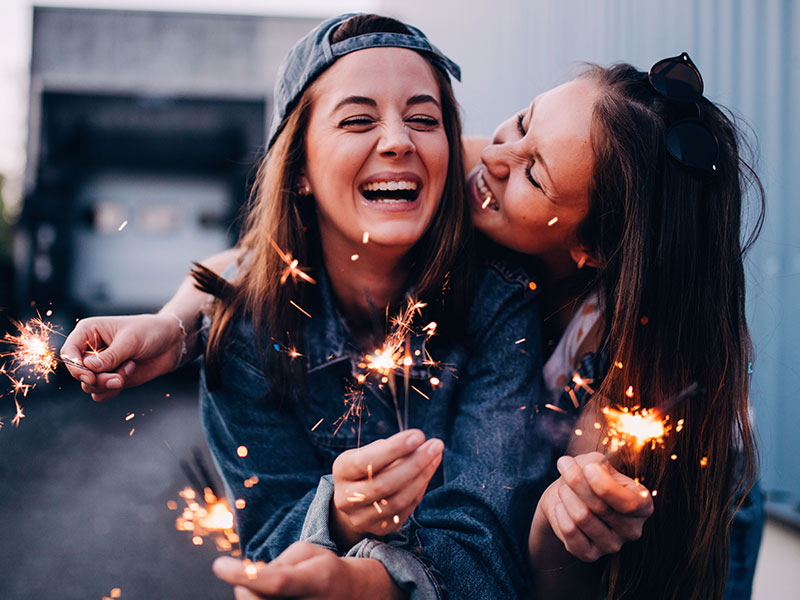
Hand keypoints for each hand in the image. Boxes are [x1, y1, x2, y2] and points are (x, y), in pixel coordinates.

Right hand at [60, 314, 186, 400]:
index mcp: (88, 331)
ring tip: (128, 370)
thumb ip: (110, 356)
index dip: (74, 366)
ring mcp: (99, 366)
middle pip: (78, 373)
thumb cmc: (150, 332)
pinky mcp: (109, 378)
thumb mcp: (130, 341)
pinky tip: (127, 375)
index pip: (69, 352)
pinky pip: (100, 393)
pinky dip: (112, 390)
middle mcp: (90, 349)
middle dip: (98, 379)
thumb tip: (90, 369)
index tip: (89, 376)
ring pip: (89, 385)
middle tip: (118, 378)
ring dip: (107, 383)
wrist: (171, 343)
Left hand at [212, 543, 401, 599]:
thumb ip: (279, 563)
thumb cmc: (324, 569)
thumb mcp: (307, 552)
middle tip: (254, 572)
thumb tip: (250, 577)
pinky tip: (269, 596)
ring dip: (250, 594)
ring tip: (267, 586)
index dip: (244, 575)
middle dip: (244, 584)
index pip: (275, 582)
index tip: (219, 565)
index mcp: (315, 580)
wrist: (350, 596)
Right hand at [331, 429, 442, 546]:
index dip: (393, 449)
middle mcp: (346, 498)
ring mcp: (362, 517)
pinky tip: (429, 470)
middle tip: (435, 445)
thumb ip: (390, 448)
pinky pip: (405, 510)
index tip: (418, 435)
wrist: (355, 499)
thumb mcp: (369, 452)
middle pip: (383, 484)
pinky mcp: (380, 528)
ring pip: (397, 500)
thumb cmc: (366, 467)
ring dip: (422, 476)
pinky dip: (421, 488)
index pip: (366, 461)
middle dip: (415, 463)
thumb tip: (419, 443)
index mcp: (341, 470)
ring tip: (436, 455)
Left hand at [530, 452, 653, 564]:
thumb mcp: (596, 463)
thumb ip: (596, 465)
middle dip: (576, 481)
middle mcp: (632, 529)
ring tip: (563, 487)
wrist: (567, 496)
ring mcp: (612, 545)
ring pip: (582, 518)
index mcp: (643, 505)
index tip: (588, 467)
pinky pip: (570, 531)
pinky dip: (560, 512)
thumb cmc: (587, 477)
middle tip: (565, 466)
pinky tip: (561, 506)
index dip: (605, 485)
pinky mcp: (590, 554)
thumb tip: (590, 469)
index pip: (629, 503)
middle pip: (601, 507)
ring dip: (566, 495)